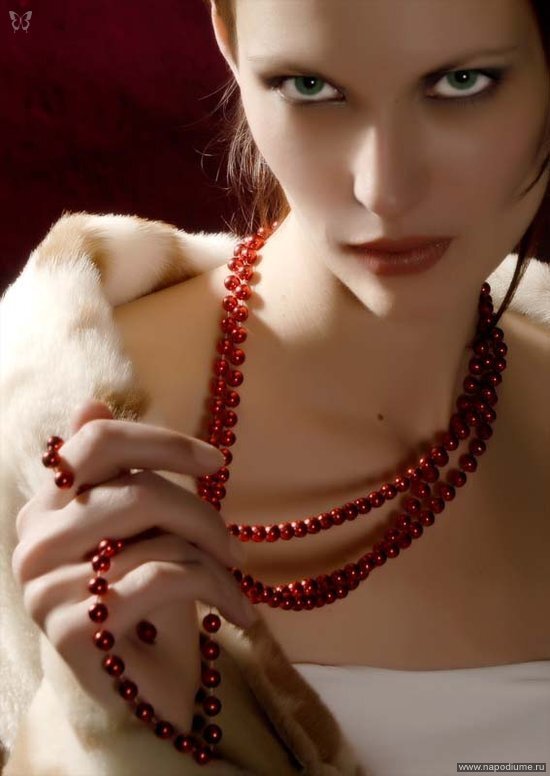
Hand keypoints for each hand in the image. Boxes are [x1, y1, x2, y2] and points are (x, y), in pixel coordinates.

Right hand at [11, 399, 254, 732]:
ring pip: (154, 537)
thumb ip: (113, 472)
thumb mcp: (139, 532)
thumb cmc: (146, 601)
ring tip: (237, 581)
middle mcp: (34, 541)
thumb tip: (92, 403)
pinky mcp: (69, 629)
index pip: (98, 442)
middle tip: (236, 548)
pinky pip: (160, 580)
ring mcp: (44, 586)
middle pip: (137, 491)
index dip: (162, 442)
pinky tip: (235, 611)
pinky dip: (213, 590)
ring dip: (214, 560)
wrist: (141, 689)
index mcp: (48, 505)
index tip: (216, 462)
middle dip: (202, 516)